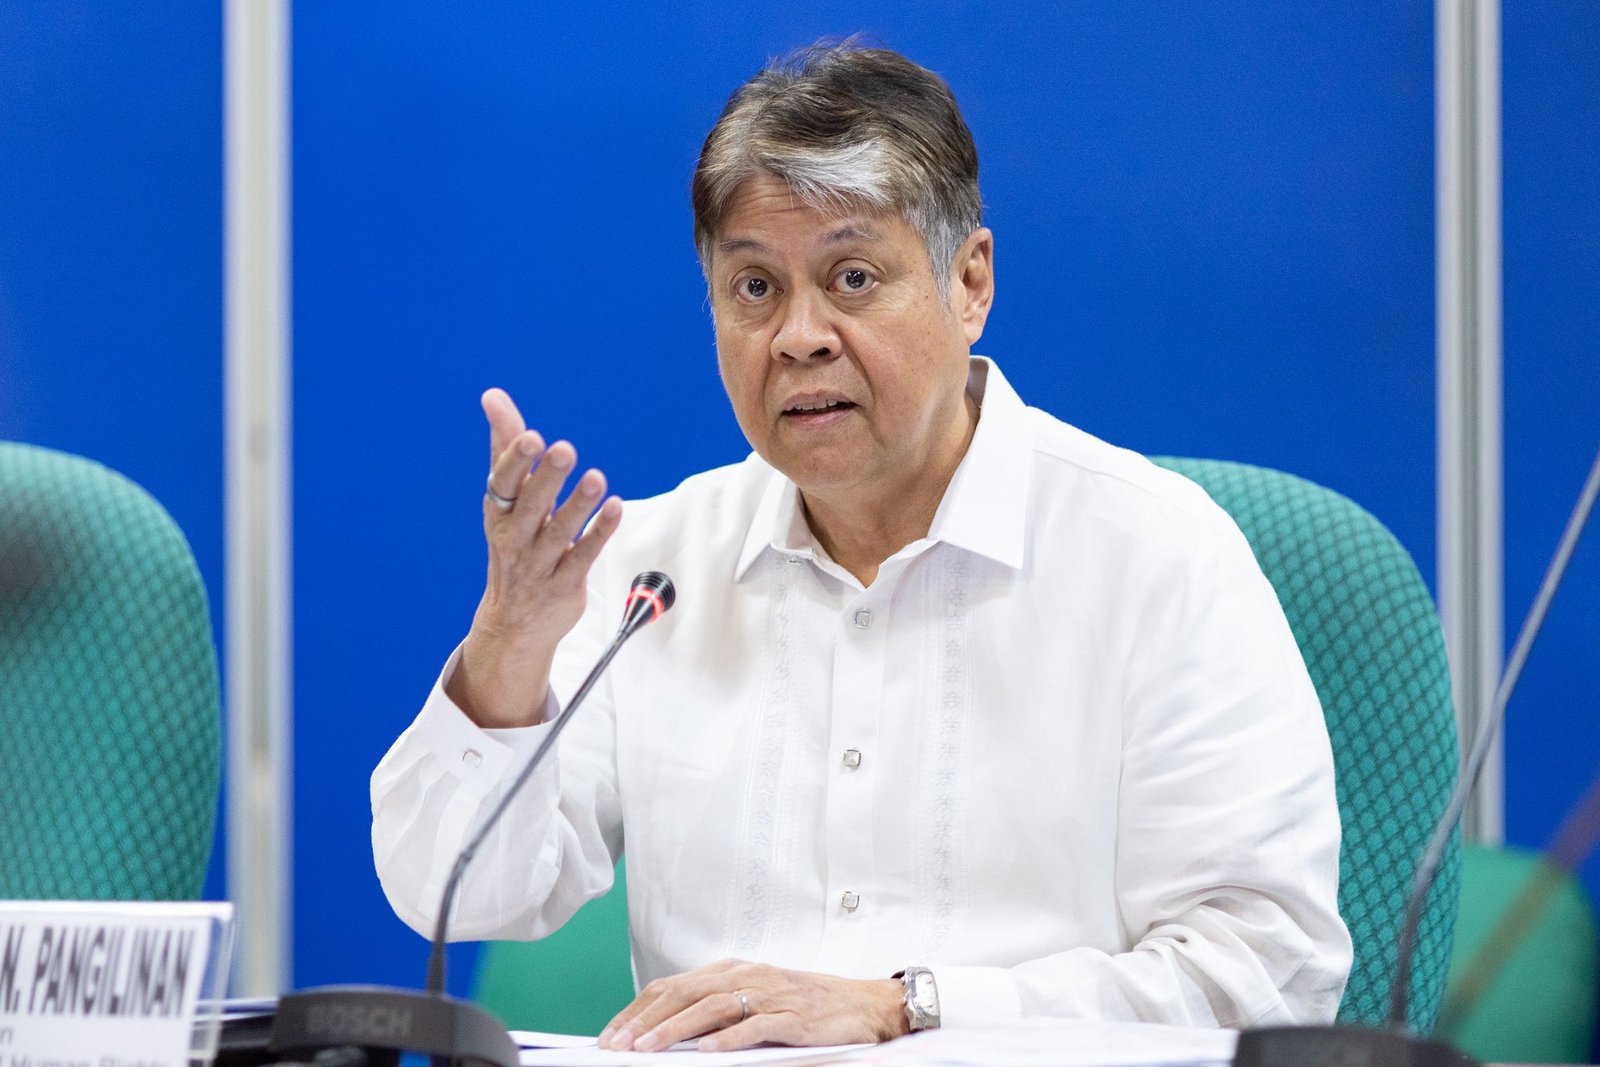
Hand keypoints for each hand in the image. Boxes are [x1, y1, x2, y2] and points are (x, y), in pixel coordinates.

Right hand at [447, 388, 622, 727]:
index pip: (504, 484)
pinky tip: (615, 508)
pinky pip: (583, 556)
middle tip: (565, 449)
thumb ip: (505, 447)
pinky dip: (599, 532)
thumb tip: (493, 396)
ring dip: (578, 505)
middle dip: (547, 478)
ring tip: (595, 478)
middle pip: (531, 506)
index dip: (515, 461)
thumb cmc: (513, 542)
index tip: (530, 435)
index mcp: (498, 513)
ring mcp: (539, 565)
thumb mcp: (505, 498)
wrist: (513, 622)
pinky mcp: (564, 585)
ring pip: (559, 532)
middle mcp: (514, 539)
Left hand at [598, 959, 907, 1051]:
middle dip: (646, 1020)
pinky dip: (728, 1039)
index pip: (673, 985)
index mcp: (734, 970)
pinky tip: (705, 1053)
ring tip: (648, 1049)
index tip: (611, 1035)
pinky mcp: (793, 1017)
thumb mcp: (757, 1000)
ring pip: (712, 1007)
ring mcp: (771, 995)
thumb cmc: (807, 1005)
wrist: (866, 1005)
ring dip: (676, 1030)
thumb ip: (718, 1010)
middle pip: (685, 992)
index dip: (639, 1008)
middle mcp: (748, 975)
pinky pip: (755, 1027)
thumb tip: (667, 1033)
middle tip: (617, 1045)